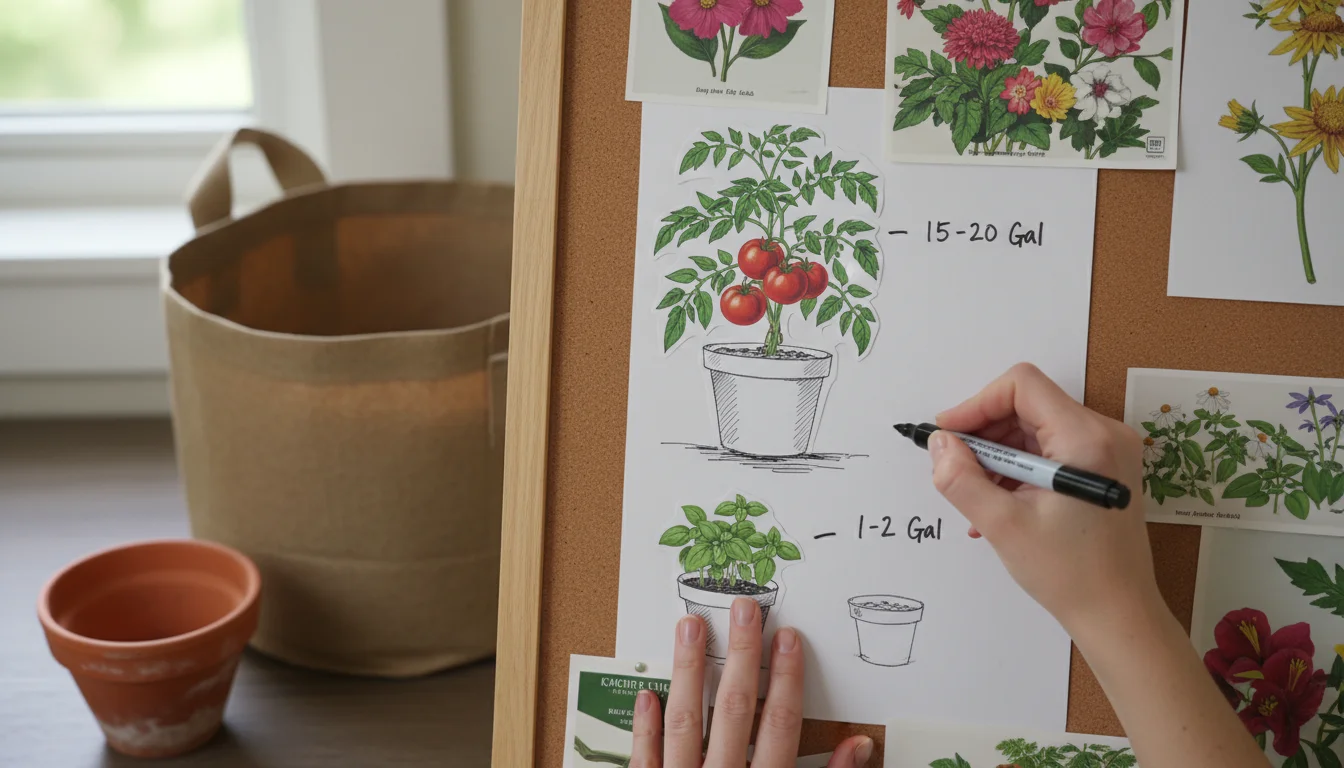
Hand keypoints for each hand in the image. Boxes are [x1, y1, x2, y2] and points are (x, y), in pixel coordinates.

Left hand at [630, 599, 873, 767]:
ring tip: (688, 625)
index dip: (785, 678)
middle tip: (743, 608)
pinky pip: (645, 760)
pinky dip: (646, 728)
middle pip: (734, 710)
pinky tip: (649, 693)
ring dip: (688, 671)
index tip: (787, 636)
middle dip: (740, 655)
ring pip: (685, 722)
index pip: (778, 725)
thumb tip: (861, 745)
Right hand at [928, 363, 1158, 633]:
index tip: (949, 435)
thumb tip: (939, 444)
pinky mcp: (1104, 468)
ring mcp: (1108, 451)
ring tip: (977, 493)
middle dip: (984, 431)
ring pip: (1035, 427)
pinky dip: (1019, 467)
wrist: (1118, 614)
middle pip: (1028, 404)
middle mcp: (1104, 434)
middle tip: (955, 466)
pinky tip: (999, 502)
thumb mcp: (1003, 525)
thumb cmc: (1071, 573)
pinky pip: (1050, 449)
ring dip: (998, 453)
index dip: (977, 404)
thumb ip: (962, 478)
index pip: (1022, 386)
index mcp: (1086, 439)